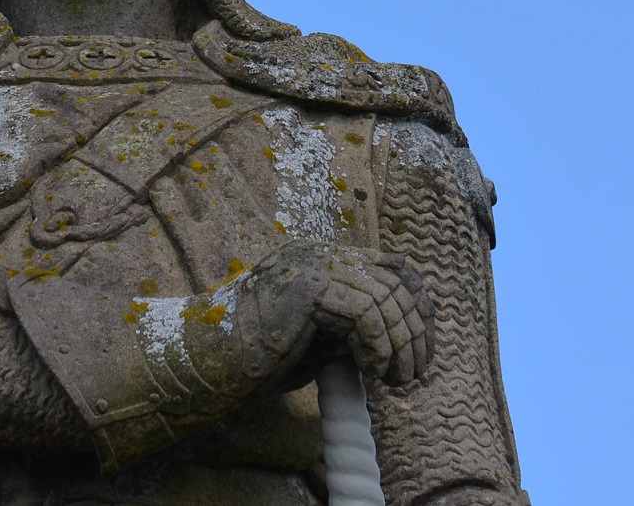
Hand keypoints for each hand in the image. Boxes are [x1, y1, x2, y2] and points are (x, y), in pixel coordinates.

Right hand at [236, 240, 433, 386]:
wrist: (211, 361)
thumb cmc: (262, 357)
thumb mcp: (323, 337)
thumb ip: (356, 327)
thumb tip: (406, 340)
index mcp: (323, 259)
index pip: (394, 267)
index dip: (419, 306)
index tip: (422, 350)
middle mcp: (319, 253)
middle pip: (396, 281)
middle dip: (415, 332)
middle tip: (411, 376)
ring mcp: (310, 264)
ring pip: (385, 297)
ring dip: (401, 345)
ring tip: (395, 380)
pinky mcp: (305, 286)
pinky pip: (365, 313)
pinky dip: (379, 346)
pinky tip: (370, 371)